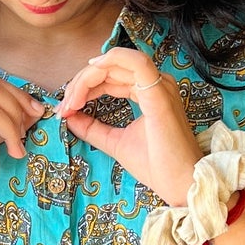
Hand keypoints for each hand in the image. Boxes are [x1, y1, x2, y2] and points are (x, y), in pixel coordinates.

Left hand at [52, 46, 200, 205]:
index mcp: (150, 92)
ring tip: (72, 100)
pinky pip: (136, 64)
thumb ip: (93, 128)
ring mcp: (160, 86)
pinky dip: (112, 60)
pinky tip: (92, 69)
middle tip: (64, 106)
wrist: (180, 184)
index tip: (66, 109)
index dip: (84, 88)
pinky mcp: (159, 94)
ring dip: (88, 77)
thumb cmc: (156, 165)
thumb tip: (69, 116)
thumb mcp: (116, 142)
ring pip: (118, 63)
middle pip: (111, 68)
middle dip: (81, 83)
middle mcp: (157, 84)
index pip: (111, 78)